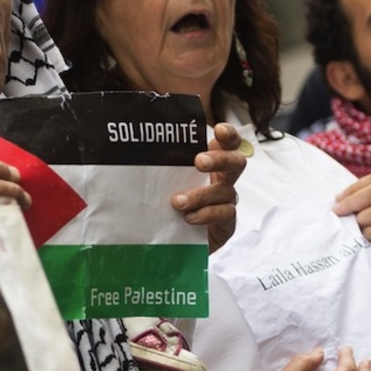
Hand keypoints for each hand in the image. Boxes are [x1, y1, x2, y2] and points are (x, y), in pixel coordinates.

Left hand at [172, 122, 243, 251]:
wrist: (173, 239)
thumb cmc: (169, 203)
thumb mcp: (164, 180)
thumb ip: (159, 165)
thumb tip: (134, 150)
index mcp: (211, 162)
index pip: (227, 143)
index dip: (229, 135)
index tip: (219, 131)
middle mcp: (222, 179)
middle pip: (236, 162)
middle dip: (220, 159)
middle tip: (199, 162)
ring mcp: (226, 201)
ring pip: (226, 191)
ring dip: (201, 194)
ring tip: (178, 201)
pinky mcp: (226, 223)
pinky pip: (224, 214)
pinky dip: (205, 214)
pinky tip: (188, 217)